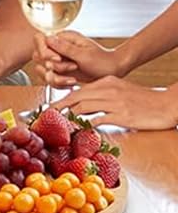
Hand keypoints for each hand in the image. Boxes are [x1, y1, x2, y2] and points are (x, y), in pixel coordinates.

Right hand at [36, 30, 120, 87]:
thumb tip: (48, 38)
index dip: (44, 50)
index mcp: (62, 38)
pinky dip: (58, 84)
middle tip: (71, 68)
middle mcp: (57, 48)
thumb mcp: (85, 54)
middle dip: (54, 66)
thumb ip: (65, 48)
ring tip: (72, 78)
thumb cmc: (103, 61)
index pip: (39, 39)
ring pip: (42, 70)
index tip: (58, 58)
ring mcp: (57, 60)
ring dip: (56, 77)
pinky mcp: (59, 72)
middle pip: (38, 56)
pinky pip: (49, 79)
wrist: (113, 72)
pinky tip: (71, 83)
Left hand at [52, 76, 177, 130]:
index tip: (52, 107)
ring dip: (70, 116)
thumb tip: (86, 104)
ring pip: (84, 106)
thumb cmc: (144, 100)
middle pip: (76, 97)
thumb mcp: (121, 90)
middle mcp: (107, 89)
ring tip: (59, 124)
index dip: (63, 99)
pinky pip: (99, 118)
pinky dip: (87, 124)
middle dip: (59, 107)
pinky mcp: (122, 114)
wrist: (167, 104)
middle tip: (47, 116)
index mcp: (106, 82)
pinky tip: (80, 130)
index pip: (79, 90)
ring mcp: (114, 101)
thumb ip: (104, 94)